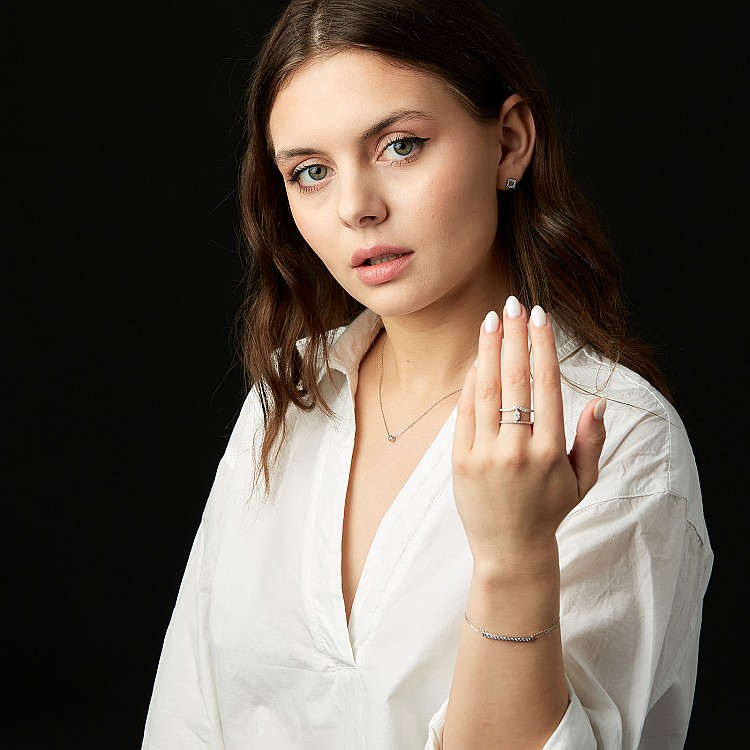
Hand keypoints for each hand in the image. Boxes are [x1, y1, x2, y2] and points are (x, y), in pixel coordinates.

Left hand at [452, 296, 606, 574]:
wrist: (509, 549)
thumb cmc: (549, 510)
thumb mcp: (582, 481)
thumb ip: (591, 440)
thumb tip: (597, 400)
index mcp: (551, 452)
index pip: (546, 386)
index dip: (542, 347)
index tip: (539, 317)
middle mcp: (518, 450)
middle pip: (514, 380)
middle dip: (514, 337)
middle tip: (512, 305)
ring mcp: (485, 454)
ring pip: (486, 390)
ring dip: (488, 351)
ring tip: (490, 320)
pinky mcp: (461, 460)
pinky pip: (465, 411)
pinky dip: (471, 382)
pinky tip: (478, 358)